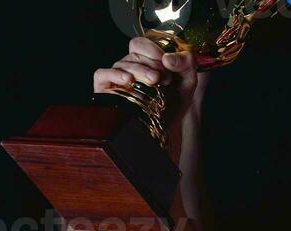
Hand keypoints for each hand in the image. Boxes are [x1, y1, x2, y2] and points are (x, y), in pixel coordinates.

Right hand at [93, 37, 206, 153]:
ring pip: (122, 64)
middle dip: (151, 64)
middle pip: (133, 54)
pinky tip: (128, 80)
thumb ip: (186, 63)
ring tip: (154, 83)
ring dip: (140, 71)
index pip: (140, 43)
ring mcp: (116, 76)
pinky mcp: (106, 89)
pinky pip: (102, 74)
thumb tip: (167, 58)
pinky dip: (114, 75)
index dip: (153, 50)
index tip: (168, 64)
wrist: (168, 127)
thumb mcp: (188, 80)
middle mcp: (129, 65)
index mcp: (144, 58)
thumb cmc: (175, 102)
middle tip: (164, 78)